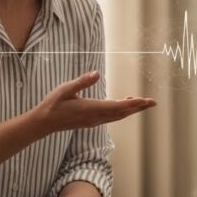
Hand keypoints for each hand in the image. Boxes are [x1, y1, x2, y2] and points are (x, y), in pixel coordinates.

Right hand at [33, 71, 155, 131]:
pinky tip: (125, 106)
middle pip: (121, 113)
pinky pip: (111, 117)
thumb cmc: (53, 104)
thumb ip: (82, 81)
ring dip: (131, 110)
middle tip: (153, 102)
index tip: (145, 100)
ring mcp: (93, 121)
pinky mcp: (91, 122)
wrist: (43, 123)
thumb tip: (97, 73)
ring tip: (143, 103)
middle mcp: (95, 117)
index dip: (132, 103)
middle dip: (138, 107)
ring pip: (118, 116)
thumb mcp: (65, 89)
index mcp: (90, 108)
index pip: (116, 106)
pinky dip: (122, 112)